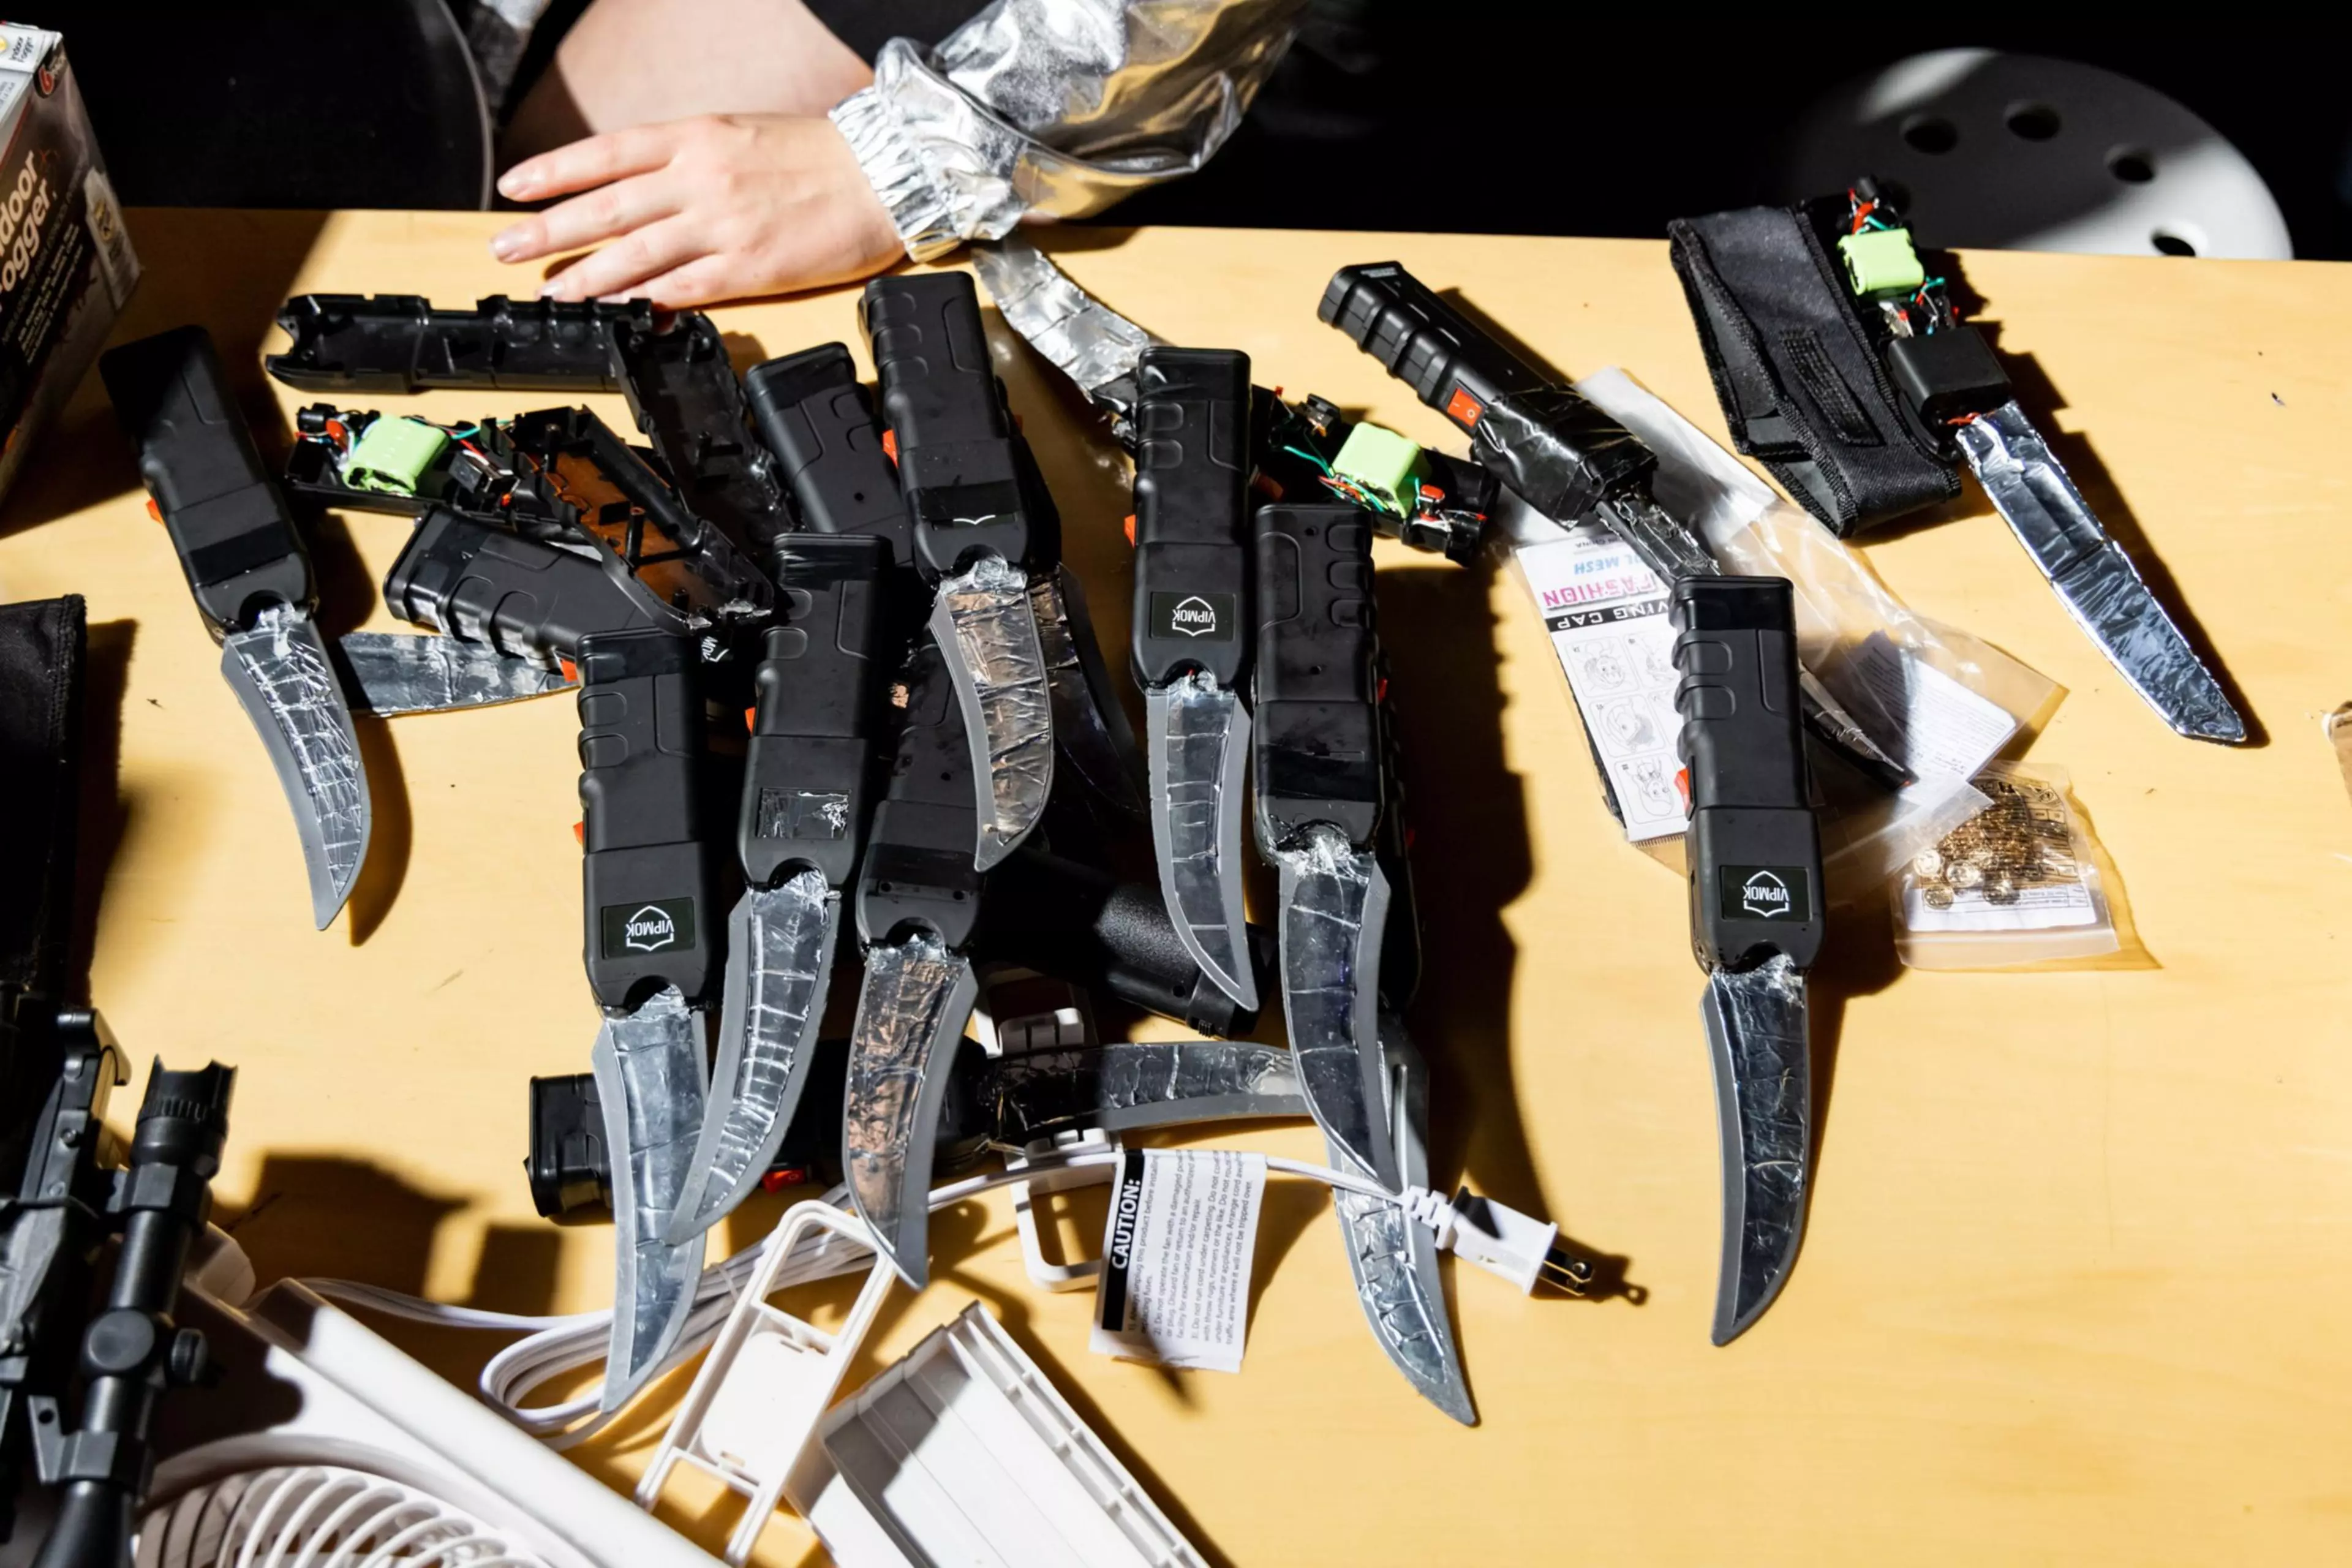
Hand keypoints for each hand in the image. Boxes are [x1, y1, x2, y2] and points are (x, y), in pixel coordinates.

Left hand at [490, 114, 902, 306]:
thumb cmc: (817, 155)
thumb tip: (637, 188)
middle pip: (607, 207)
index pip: (607, 154)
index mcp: (696, 137)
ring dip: (587, 276)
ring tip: (552, 291)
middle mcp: (701, 179)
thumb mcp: (739, 134)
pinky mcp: (750, 267)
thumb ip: (686, 160)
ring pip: (636, 253)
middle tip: (506, 248)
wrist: (882, 177)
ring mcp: (723, 226)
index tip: (514, 188)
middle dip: (549, 229)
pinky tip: (621, 311)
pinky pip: (686, 287)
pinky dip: (648, 301)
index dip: (554, 172)